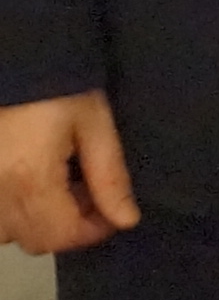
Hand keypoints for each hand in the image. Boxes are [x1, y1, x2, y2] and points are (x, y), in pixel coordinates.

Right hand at [0, 91, 136, 254]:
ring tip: (59, 183)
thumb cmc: (59, 88)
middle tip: (87, 191)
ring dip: (37, 221)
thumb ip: (109, 176)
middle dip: (68, 226)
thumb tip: (126, 220)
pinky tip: (29, 181)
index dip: (93, 231)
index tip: (111, 211)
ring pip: (6, 233)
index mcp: (30, 180)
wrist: (15, 59)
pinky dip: (11, 210)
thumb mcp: (94, 124)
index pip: (61, 236)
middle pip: (33, 240)